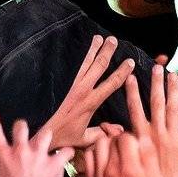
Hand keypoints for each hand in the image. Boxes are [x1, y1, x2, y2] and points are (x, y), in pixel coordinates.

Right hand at [0, 112, 70, 176]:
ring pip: (45, 133)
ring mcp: (39, 156)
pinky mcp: (55, 164)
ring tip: (47, 144)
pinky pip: (65, 151)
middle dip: (22, 127)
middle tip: (25, 134)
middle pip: (21, 126)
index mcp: (4, 157)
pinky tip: (66, 156)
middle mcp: (21, 152)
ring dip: (45, 137)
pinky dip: (66, 153)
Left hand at [43, 36, 136, 150]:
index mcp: (90, 103)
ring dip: (95, 49)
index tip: (130, 62)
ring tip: (102, 37)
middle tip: (114, 40)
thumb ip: (103, 133)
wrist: (46, 132)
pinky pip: (79, 67)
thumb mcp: (86, 138)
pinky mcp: (69, 84)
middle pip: (98, 67)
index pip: (110, 84)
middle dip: (107, 53)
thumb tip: (121, 130)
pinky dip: (86, 55)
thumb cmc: (67, 137)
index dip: (121, 73)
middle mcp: (83, 90)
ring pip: (87, 63)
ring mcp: (75, 85)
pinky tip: (90, 47)